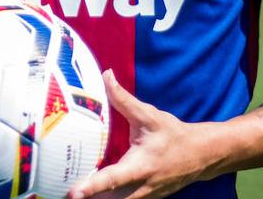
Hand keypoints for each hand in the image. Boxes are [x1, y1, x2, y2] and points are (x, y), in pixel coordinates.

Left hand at [68, 71, 218, 198]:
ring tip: (71, 193)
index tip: (74, 193)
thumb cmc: (173, 135)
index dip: (92, 187)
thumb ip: (124, 100)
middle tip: (61, 192)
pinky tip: (90, 193)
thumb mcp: (149, 116)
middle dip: (88, 198)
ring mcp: (142, 197)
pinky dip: (105, 198)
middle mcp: (140, 187)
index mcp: (140, 166)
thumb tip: (106, 76)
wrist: (201, 156)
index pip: (112, 179)